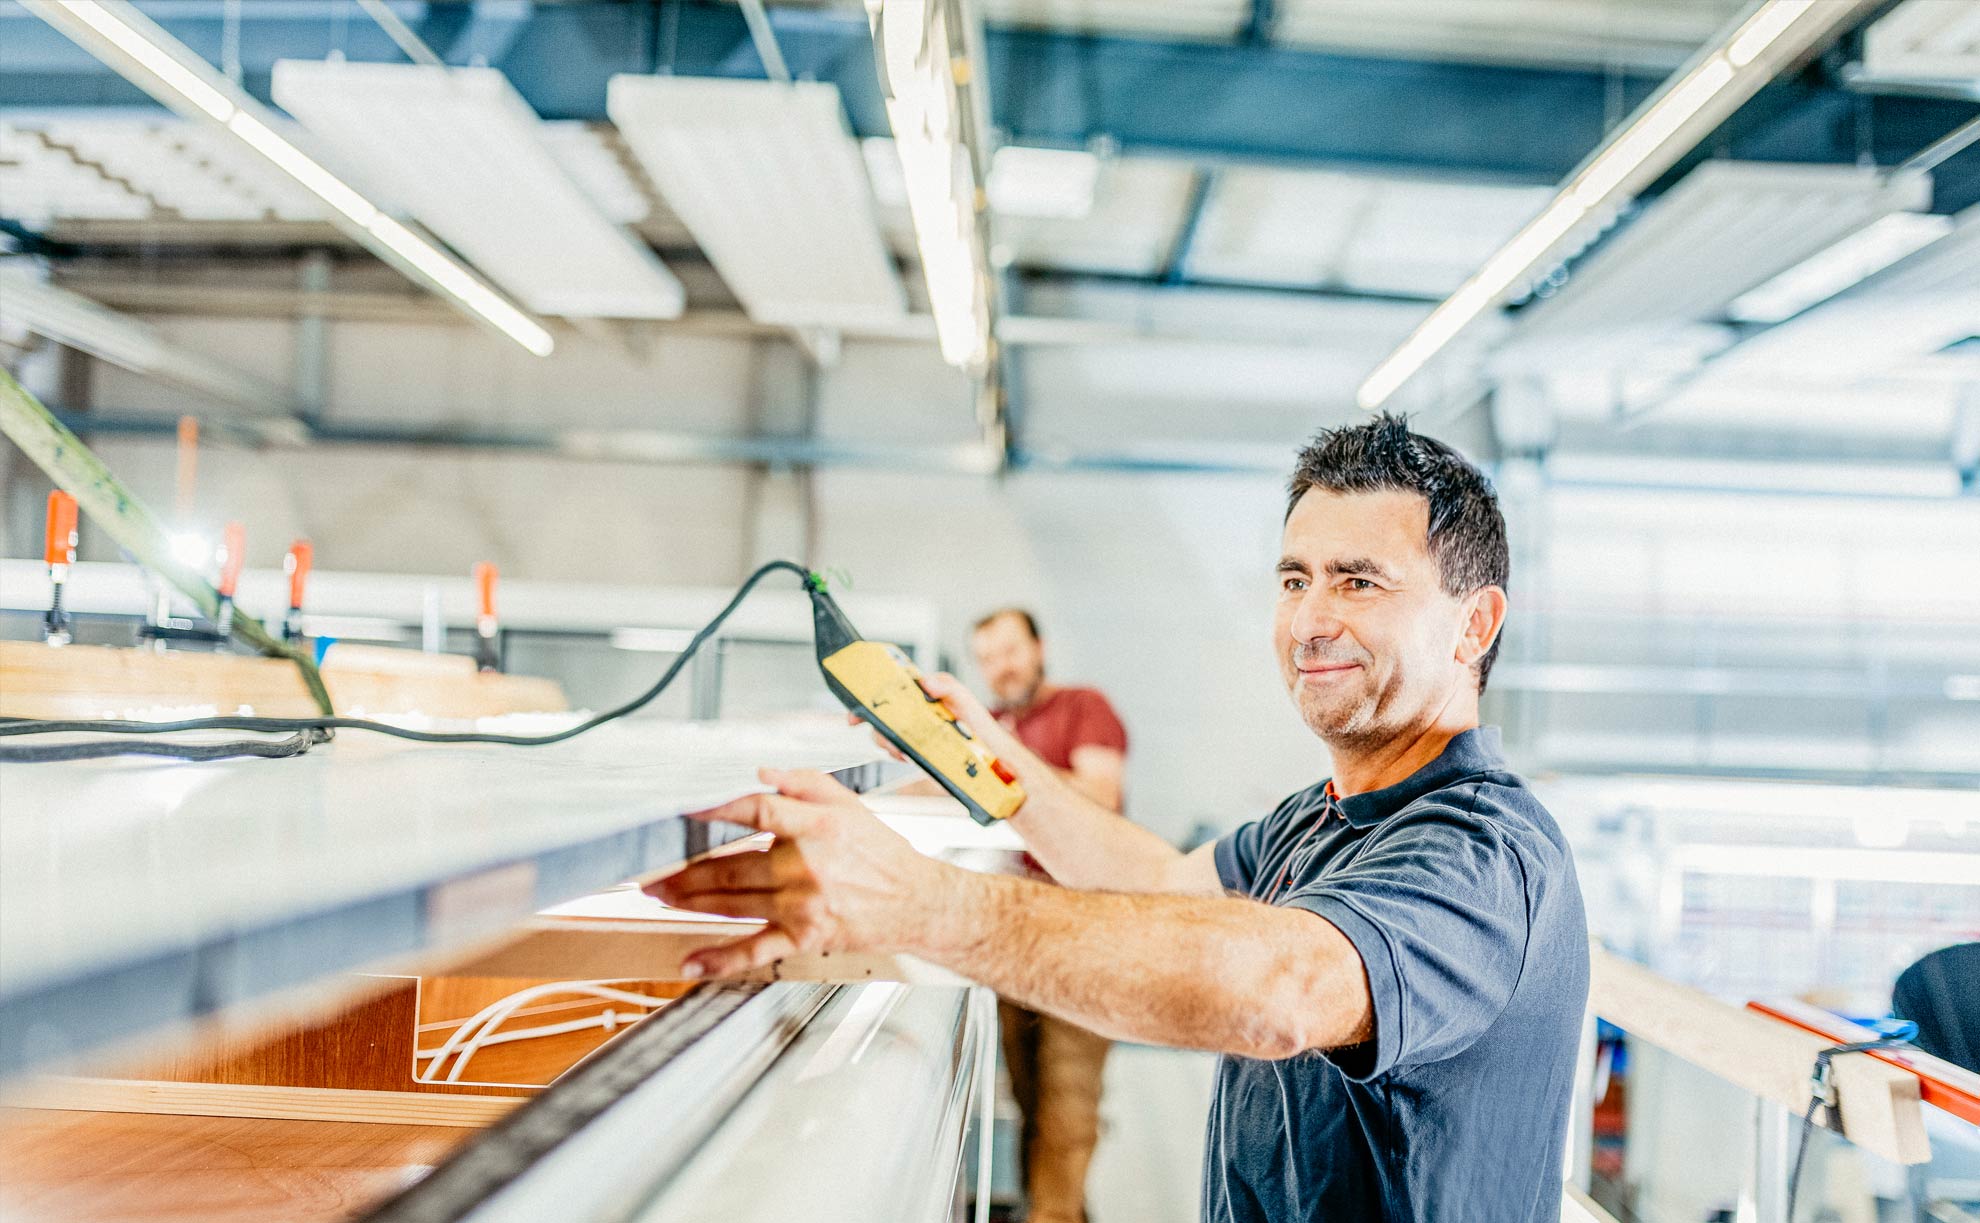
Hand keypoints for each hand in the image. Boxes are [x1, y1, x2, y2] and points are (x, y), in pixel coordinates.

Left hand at [645, 767, 946, 977]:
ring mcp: (802, 905)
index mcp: (816, 825)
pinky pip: (754, 951)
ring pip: (732, 904)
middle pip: (729, 866)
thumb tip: (760, 772)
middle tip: (650, 867)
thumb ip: (804, 782)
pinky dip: (720, 960)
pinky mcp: (803, 937)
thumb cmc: (879, 852)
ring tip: (657, 894)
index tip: (681, 809)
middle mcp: (806, 866)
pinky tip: (691, 962)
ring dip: (687, 901)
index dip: (714, 809)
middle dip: (682, 868)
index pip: (755, 811)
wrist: (916, 902)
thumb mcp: (848, 803)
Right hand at [847, 672, 1038, 784]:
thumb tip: (926, 682)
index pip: (898, 688)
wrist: (1002, 772)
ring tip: (901, 749)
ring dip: (888, 741)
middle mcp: (923, 714)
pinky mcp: (922, 754)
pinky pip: (901, 750)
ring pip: (891, 733)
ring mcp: (921, 734)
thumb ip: (951, 691)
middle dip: (878, 723)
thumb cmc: (988, 736)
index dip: (875, 692)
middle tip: (883, 735)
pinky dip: (897, 753)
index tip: (859, 706)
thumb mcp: (970, 707)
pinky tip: (907, 757)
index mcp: (931, 697)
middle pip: (887, 713)